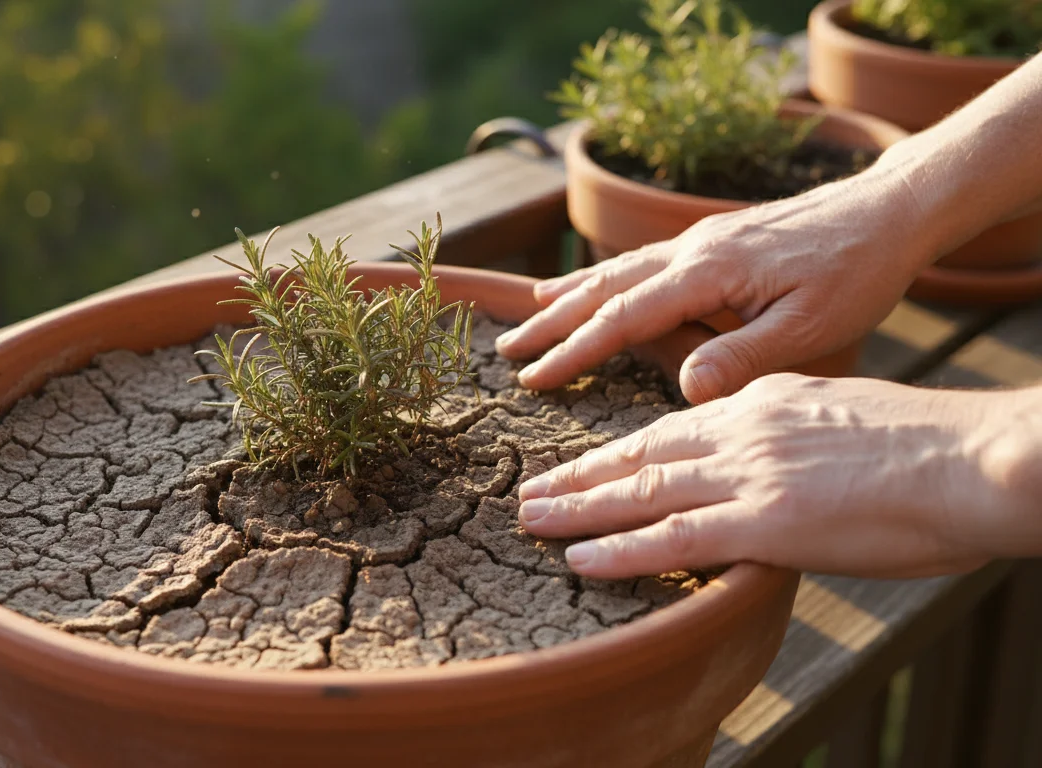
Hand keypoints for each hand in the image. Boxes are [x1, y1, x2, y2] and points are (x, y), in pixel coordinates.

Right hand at [494, 167, 937, 402]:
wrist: (890, 209)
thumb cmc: (857, 272)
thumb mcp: (812, 326)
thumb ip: (745, 357)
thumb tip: (686, 389)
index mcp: (709, 273)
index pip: (623, 318)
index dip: (574, 351)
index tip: (534, 379)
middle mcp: (692, 248)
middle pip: (604, 287)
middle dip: (551, 321)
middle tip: (507, 352)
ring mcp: (700, 238)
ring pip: (617, 268)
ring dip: (569, 295)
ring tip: (527, 314)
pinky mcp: (713, 238)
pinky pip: (640, 259)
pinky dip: (603, 276)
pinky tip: (593, 285)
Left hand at [515, 374, 1041, 579]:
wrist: (974, 459)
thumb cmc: (928, 449)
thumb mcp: (843, 420)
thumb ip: (793, 438)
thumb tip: (774, 466)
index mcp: (764, 401)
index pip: (674, 426)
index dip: (623, 449)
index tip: (586, 463)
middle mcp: (743, 430)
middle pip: (642, 453)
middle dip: (581, 474)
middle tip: (532, 490)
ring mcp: (749, 475)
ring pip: (642, 490)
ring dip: (579, 507)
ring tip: (531, 519)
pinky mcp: (765, 522)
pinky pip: (674, 538)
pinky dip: (620, 549)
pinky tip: (580, 558)